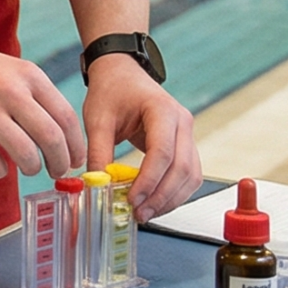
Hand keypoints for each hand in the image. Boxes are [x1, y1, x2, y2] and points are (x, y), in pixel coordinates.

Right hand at [0, 35, 82, 181]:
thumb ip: (35, 97)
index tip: (75, 159)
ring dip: (30, 168)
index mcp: (28, 75)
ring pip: (26, 155)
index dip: (76, 145)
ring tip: (26, 166)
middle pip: (52, 139)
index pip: (66, 117)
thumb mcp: (10, 70)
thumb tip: (61, 138)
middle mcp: (10, 92)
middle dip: (60, 162)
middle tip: (56, 171)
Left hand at [80, 53, 199, 220]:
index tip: (131, 199)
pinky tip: (154, 203)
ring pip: (190, 176)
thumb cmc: (111, 91)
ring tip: (144, 213)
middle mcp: (182, 122)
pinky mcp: (185, 146)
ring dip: (170, 199)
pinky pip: (188, 175)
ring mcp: (187, 134)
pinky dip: (174, 192)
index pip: (163, 152)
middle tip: (138, 214)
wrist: (122, 73)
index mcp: (162, 110)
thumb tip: (97, 187)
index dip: (149, 181)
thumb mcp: (97, 119)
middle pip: (182, 168)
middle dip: (161, 196)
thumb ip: (98, 153)